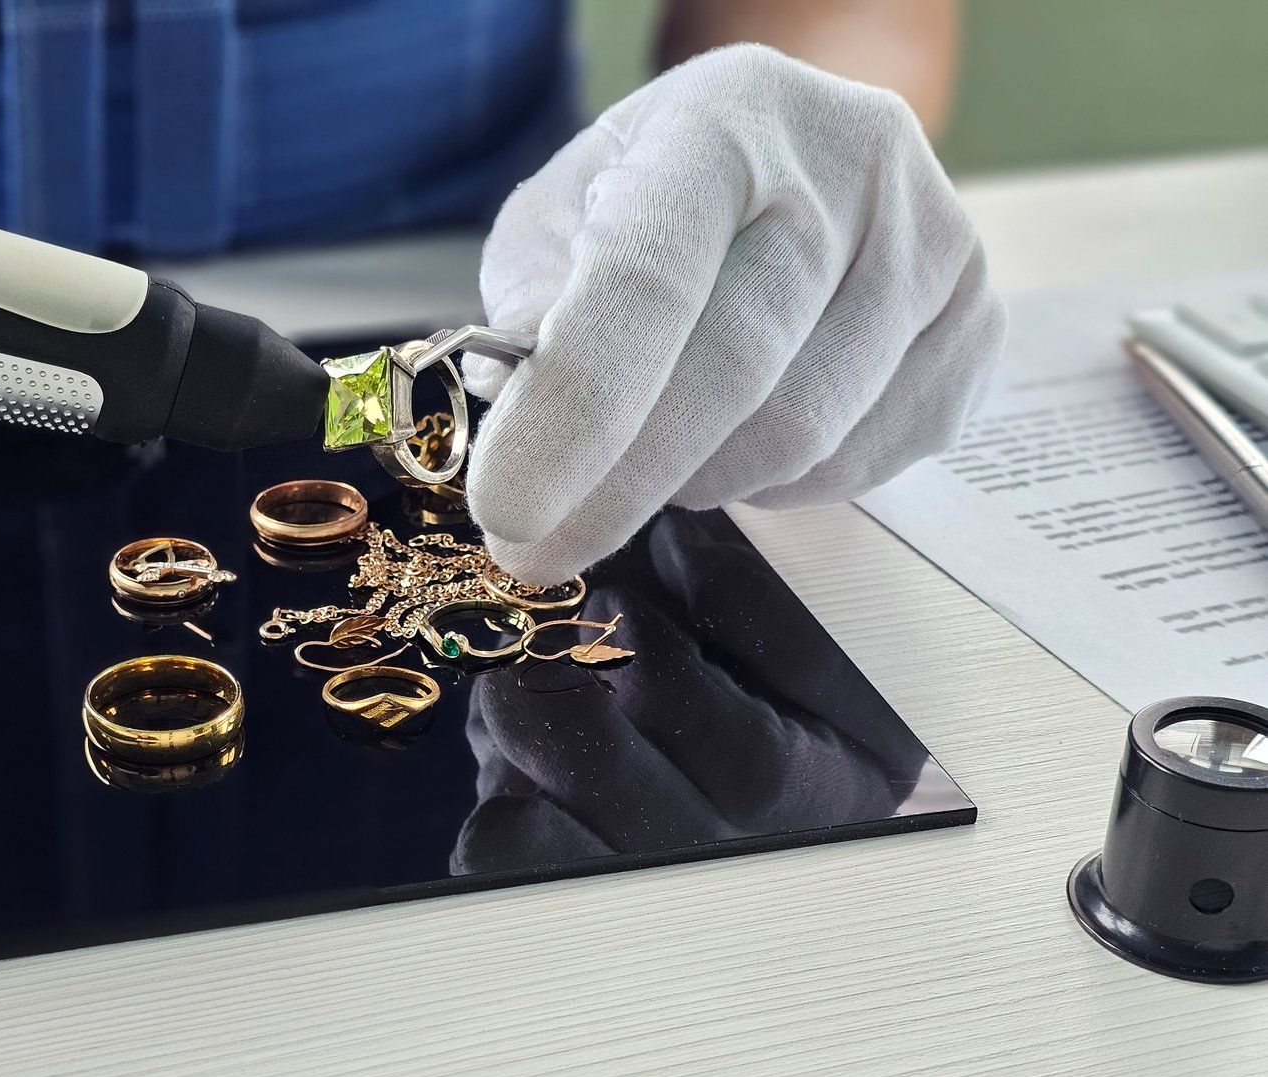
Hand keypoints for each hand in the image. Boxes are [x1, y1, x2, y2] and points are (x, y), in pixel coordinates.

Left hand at [464, 44, 1005, 584]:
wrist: (789, 155)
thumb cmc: (649, 197)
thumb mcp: (560, 219)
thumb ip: (532, 306)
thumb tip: (526, 417)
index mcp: (721, 119)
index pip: (647, 277)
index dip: (575, 408)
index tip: (506, 513)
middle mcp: (848, 161)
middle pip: (737, 367)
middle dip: (623, 485)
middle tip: (538, 552)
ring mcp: (933, 240)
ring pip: (803, 432)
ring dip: (698, 481)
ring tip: (648, 464)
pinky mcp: (975, 318)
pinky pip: (866, 459)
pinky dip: (779, 488)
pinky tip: (736, 449)